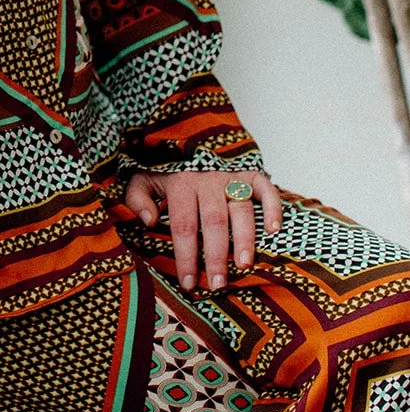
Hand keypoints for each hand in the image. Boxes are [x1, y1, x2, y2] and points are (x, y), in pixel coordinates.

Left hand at [124, 170, 282, 293]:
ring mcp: (231, 174)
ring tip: (244, 265)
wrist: (188, 128)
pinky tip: (273, 230)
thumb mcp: (143, 176)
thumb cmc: (167, 163)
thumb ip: (138, 197)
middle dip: (216, 255)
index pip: (183, 225)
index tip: (188, 283)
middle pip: (213, 221)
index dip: (186, 256)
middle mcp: (207, 179)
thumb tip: (148, 221)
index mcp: (180, 182)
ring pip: (241, 209)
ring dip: (244, 238)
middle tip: (218, 284)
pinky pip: (265, 188)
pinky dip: (273, 207)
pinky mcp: (250, 170)